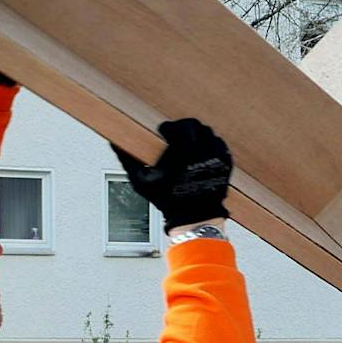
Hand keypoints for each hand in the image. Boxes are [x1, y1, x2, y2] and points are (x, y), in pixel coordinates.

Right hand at [113, 119, 232, 227]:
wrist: (194, 217)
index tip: (163, 132)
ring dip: (197, 134)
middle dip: (182, 127)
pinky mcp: (227, 163)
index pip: (175, 126)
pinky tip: (201, 152)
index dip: (167, 127)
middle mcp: (202, 152)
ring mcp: (217, 157)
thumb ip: (128, 159)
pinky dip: (211, 144)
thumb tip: (115, 143)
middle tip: (175, 135)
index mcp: (182, 152)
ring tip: (187, 144)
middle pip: (193, 124)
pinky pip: (220, 144)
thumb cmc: (167, 200)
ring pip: (208, 132)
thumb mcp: (141, 181)